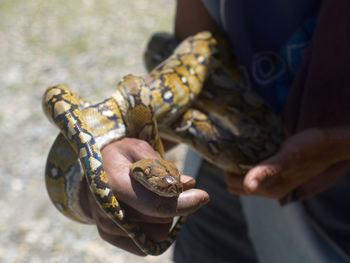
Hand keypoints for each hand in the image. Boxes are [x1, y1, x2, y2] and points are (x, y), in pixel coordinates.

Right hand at [81, 138, 208, 254]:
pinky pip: (146, 243)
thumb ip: (162, 166)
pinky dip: (154, 227)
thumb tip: (188, 184)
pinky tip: (146, 210)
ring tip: (152, 196)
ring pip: (157, 234)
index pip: (157, 204)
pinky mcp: (110, 237)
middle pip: (160, 220)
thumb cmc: (119, 157)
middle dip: (172, 203)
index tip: (203, 195)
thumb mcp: (139, 149)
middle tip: (166, 186)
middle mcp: (107, 210)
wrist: (92, 172)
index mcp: (114, 184)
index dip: (184, 203)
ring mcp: (107, 227)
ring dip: (164, 217)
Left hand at [226, 127, 349, 199]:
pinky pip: (255, 170)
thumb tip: (248, 186)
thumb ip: (267, 171)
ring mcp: (274, 181)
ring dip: (239, 164)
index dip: (227, 170)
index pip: (234, 185)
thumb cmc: (311, 148)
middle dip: (230, 168)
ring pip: (245, 176)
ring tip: (239, 147)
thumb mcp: (288, 157)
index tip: (227, 152)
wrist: (329, 143)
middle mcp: (270, 189)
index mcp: (271, 189)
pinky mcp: (277, 172)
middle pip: (237, 183)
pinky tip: (250, 148)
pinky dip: (248, 161)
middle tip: (231, 148)